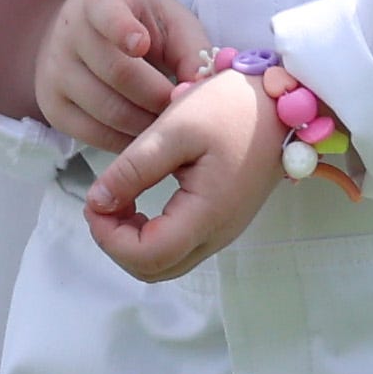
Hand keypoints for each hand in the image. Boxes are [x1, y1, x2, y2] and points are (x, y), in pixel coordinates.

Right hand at [18, 0, 215, 155]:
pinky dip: (127, 142)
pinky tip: (147, 136)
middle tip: (187, 111)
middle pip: (117, 73)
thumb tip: (202, 89)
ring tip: (172, 126)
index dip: (121, 28)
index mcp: (99, 1)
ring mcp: (55, 72)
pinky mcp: (52, 106)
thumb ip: (192, 49)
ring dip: (148, 125)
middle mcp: (68, 34)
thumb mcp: (170, 22)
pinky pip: (93, 135)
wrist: (84, 34)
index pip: (105, 13)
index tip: (139, 44)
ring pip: (107, 110)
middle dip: (160, 97)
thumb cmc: (141, 26)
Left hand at [83, 69, 282, 281]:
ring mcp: (221, 231)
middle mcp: (217, 234)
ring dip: (130, 240)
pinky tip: (136, 199)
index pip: (147, 257)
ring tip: (116, 196)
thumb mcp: (174, 128)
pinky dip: (148, 234)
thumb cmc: (228, 108)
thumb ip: (133, 168)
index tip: (92, 202)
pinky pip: (177, 247)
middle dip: (115, 242)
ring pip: (165, 263)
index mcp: (207, 215)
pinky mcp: (220, 221)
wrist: (279, 104)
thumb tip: (96, 202)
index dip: (108, 238)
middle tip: (100, 200)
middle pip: (154, 269)